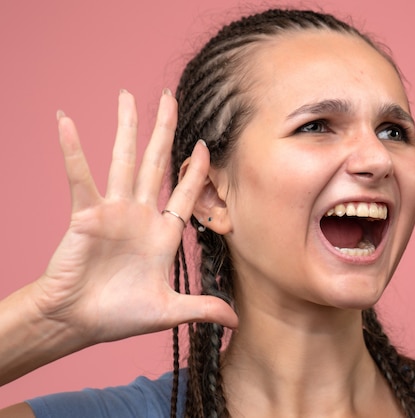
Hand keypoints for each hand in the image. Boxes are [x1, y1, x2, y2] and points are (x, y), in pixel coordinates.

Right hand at [35, 90, 236, 345]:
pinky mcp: (86, 215)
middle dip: (164, 131)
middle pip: (156, 164)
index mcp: (163, 234)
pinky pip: (80, 178)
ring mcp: (114, 211)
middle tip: (171, 99)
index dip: (196, 170)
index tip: (206, 146)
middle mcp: (141, 215)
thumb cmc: (119, 315)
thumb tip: (237, 322)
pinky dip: (73, 151)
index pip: (186, 193)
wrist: (77, 322)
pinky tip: (66, 122)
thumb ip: (203, 308)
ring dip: (127, 129)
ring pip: (124, 161)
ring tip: (128, 96)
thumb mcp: (169, 310)